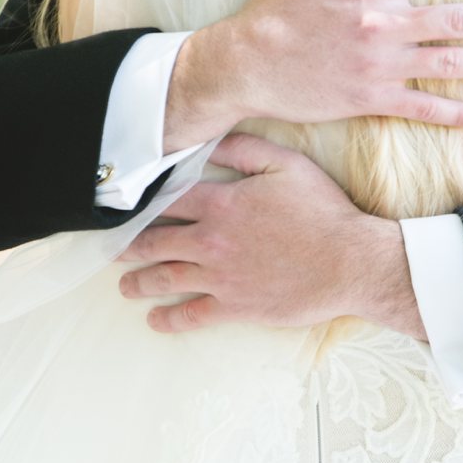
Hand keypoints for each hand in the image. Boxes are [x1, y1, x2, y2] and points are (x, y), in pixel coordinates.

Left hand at [116, 134, 426, 338]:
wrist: (350, 263)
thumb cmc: (323, 212)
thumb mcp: (286, 165)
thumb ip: (243, 150)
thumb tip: (208, 142)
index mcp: (222, 204)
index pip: (168, 200)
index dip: (143, 202)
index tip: (125, 208)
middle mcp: (211, 241)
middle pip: (155, 241)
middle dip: (129, 246)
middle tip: (112, 250)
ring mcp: (220, 277)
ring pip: (165, 278)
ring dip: (139, 282)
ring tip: (125, 286)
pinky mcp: (235, 307)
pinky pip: (192, 315)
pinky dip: (169, 320)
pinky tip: (155, 320)